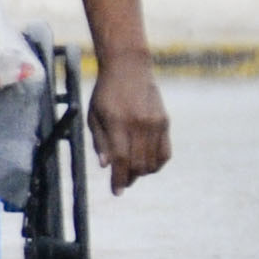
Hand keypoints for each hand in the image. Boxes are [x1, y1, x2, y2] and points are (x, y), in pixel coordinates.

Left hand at [88, 55, 170, 190]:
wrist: (129, 66)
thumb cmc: (106, 92)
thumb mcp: (94, 115)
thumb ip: (100, 141)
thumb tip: (105, 166)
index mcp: (118, 122)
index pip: (121, 159)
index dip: (118, 179)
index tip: (116, 192)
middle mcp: (139, 124)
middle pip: (138, 164)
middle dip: (130, 178)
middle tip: (123, 182)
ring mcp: (154, 123)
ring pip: (152, 162)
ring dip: (142, 173)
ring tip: (133, 172)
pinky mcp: (164, 122)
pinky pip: (165, 152)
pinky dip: (157, 163)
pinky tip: (148, 164)